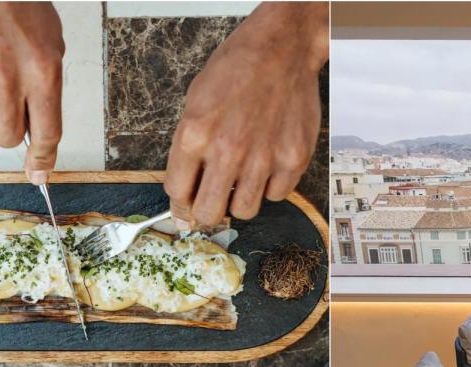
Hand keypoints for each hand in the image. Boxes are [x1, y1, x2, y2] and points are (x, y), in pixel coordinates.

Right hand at [0, 2, 64, 183]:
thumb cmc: (24, 10)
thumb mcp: (52, 48)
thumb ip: (47, 92)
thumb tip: (39, 134)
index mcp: (43, 74)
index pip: (47, 133)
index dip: (43, 159)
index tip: (40, 175)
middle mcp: (8, 80)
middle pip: (9, 138)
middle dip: (15, 132)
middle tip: (17, 108)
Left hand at [165, 2, 328, 227]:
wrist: (281, 49)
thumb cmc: (237, 70)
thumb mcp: (196, 103)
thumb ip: (187, 150)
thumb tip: (184, 194)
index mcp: (195, 134)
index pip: (177, 192)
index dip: (180, 204)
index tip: (186, 207)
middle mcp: (227, 150)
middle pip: (208, 212)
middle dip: (206, 212)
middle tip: (212, 202)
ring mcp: (263, 157)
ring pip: (244, 211)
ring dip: (240, 200)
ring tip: (243, 176)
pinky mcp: (293, 160)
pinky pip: (276, 195)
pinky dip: (271, 186)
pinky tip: (268, 163)